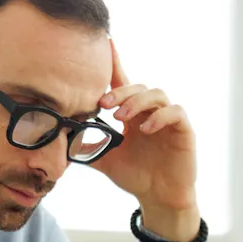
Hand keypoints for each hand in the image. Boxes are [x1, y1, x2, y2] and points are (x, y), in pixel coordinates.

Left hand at [93, 41, 199, 240]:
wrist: (159, 198)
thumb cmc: (136, 176)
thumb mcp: (105, 160)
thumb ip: (85, 148)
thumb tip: (58, 140)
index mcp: (131, 114)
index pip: (122, 83)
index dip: (115, 64)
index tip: (105, 43)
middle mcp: (149, 112)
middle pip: (137, 86)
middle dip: (120, 91)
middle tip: (103, 104)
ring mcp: (167, 119)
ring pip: (156, 94)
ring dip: (137, 101)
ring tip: (120, 117)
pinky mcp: (183, 130)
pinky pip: (175, 112)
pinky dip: (160, 117)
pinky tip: (145, 128)